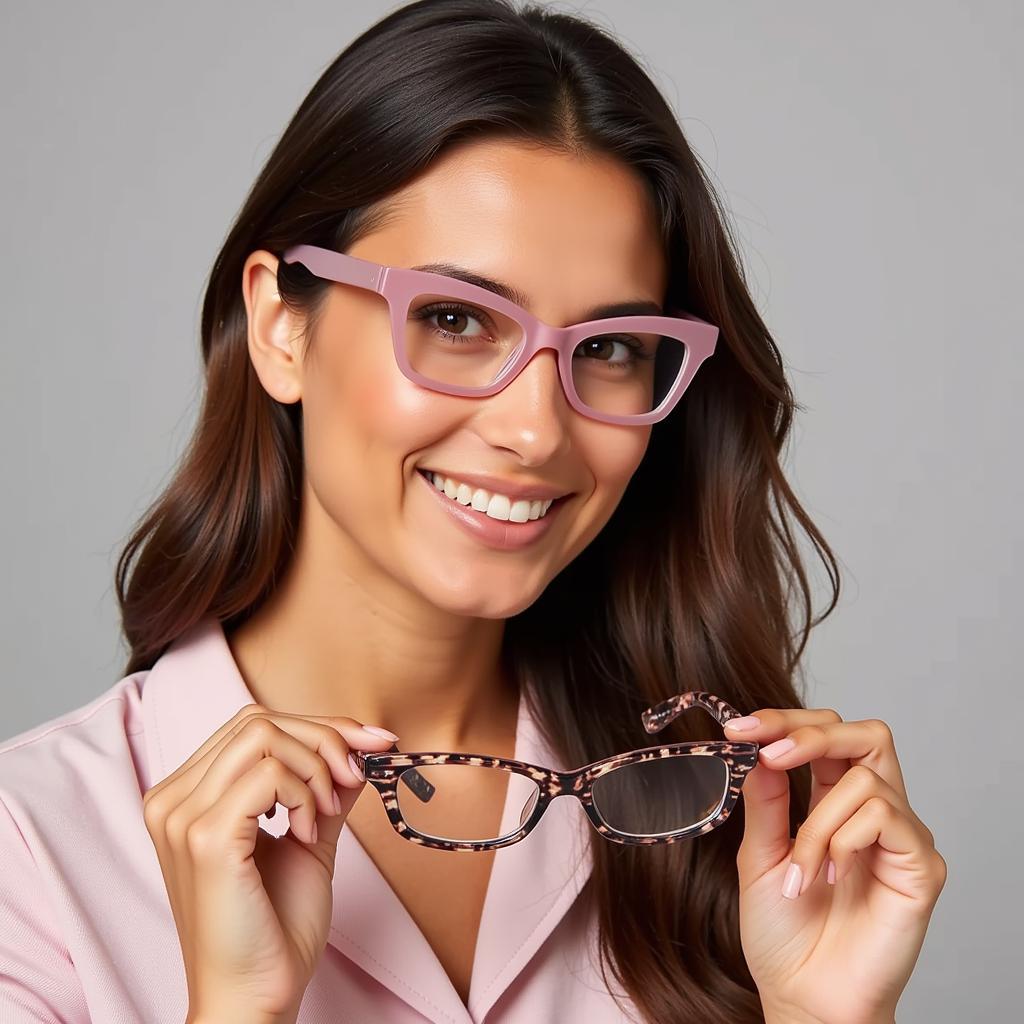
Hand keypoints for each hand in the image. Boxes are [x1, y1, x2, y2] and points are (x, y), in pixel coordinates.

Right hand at [143, 703, 397, 1022]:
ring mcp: (183, 817)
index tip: (371, 742)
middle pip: (258, 720)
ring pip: (264, 735)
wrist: (254, 996)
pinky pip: (269, 773)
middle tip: (356, 775)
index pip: (252, 725)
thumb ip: (325, 789)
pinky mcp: (206, 838)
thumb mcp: (308, 838)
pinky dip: (304, 794)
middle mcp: (172, 800)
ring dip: (315, 767)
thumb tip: (360, 745)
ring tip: (323, 818)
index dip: (317, 726)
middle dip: (324, 739)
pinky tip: (308, 834)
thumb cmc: (273, 928)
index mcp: (186, 797)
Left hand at [725, 707, 946, 1023]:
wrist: (803, 997)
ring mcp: (900, 837)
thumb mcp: (759, 854)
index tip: (740, 728)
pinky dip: (843, 840)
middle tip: (768, 754)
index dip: (785, 720)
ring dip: (815, 821)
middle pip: (865, 733)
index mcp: (833, 801)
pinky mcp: (921, 866)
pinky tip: (830, 877)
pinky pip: (884, 817)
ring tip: (799, 872)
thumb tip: (758, 746)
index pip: (825, 735)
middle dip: (809, 733)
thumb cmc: (783, 934)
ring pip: (864, 778)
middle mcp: (873, 811)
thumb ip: (764, 800)